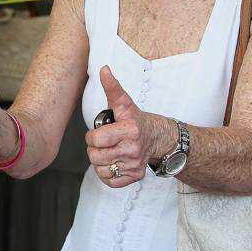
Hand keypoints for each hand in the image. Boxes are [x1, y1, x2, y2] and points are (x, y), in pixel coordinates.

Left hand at [86, 66, 164, 187]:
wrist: (159, 138)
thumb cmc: (137, 120)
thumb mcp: (124, 103)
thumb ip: (112, 87)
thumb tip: (104, 69)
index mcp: (129, 131)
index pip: (95, 140)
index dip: (92, 136)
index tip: (99, 132)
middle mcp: (133, 150)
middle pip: (95, 156)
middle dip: (94, 149)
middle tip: (104, 143)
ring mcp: (135, 165)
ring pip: (100, 169)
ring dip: (100, 161)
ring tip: (109, 151)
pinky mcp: (135, 176)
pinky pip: (109, 181)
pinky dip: (107, 173)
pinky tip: (113, 162)